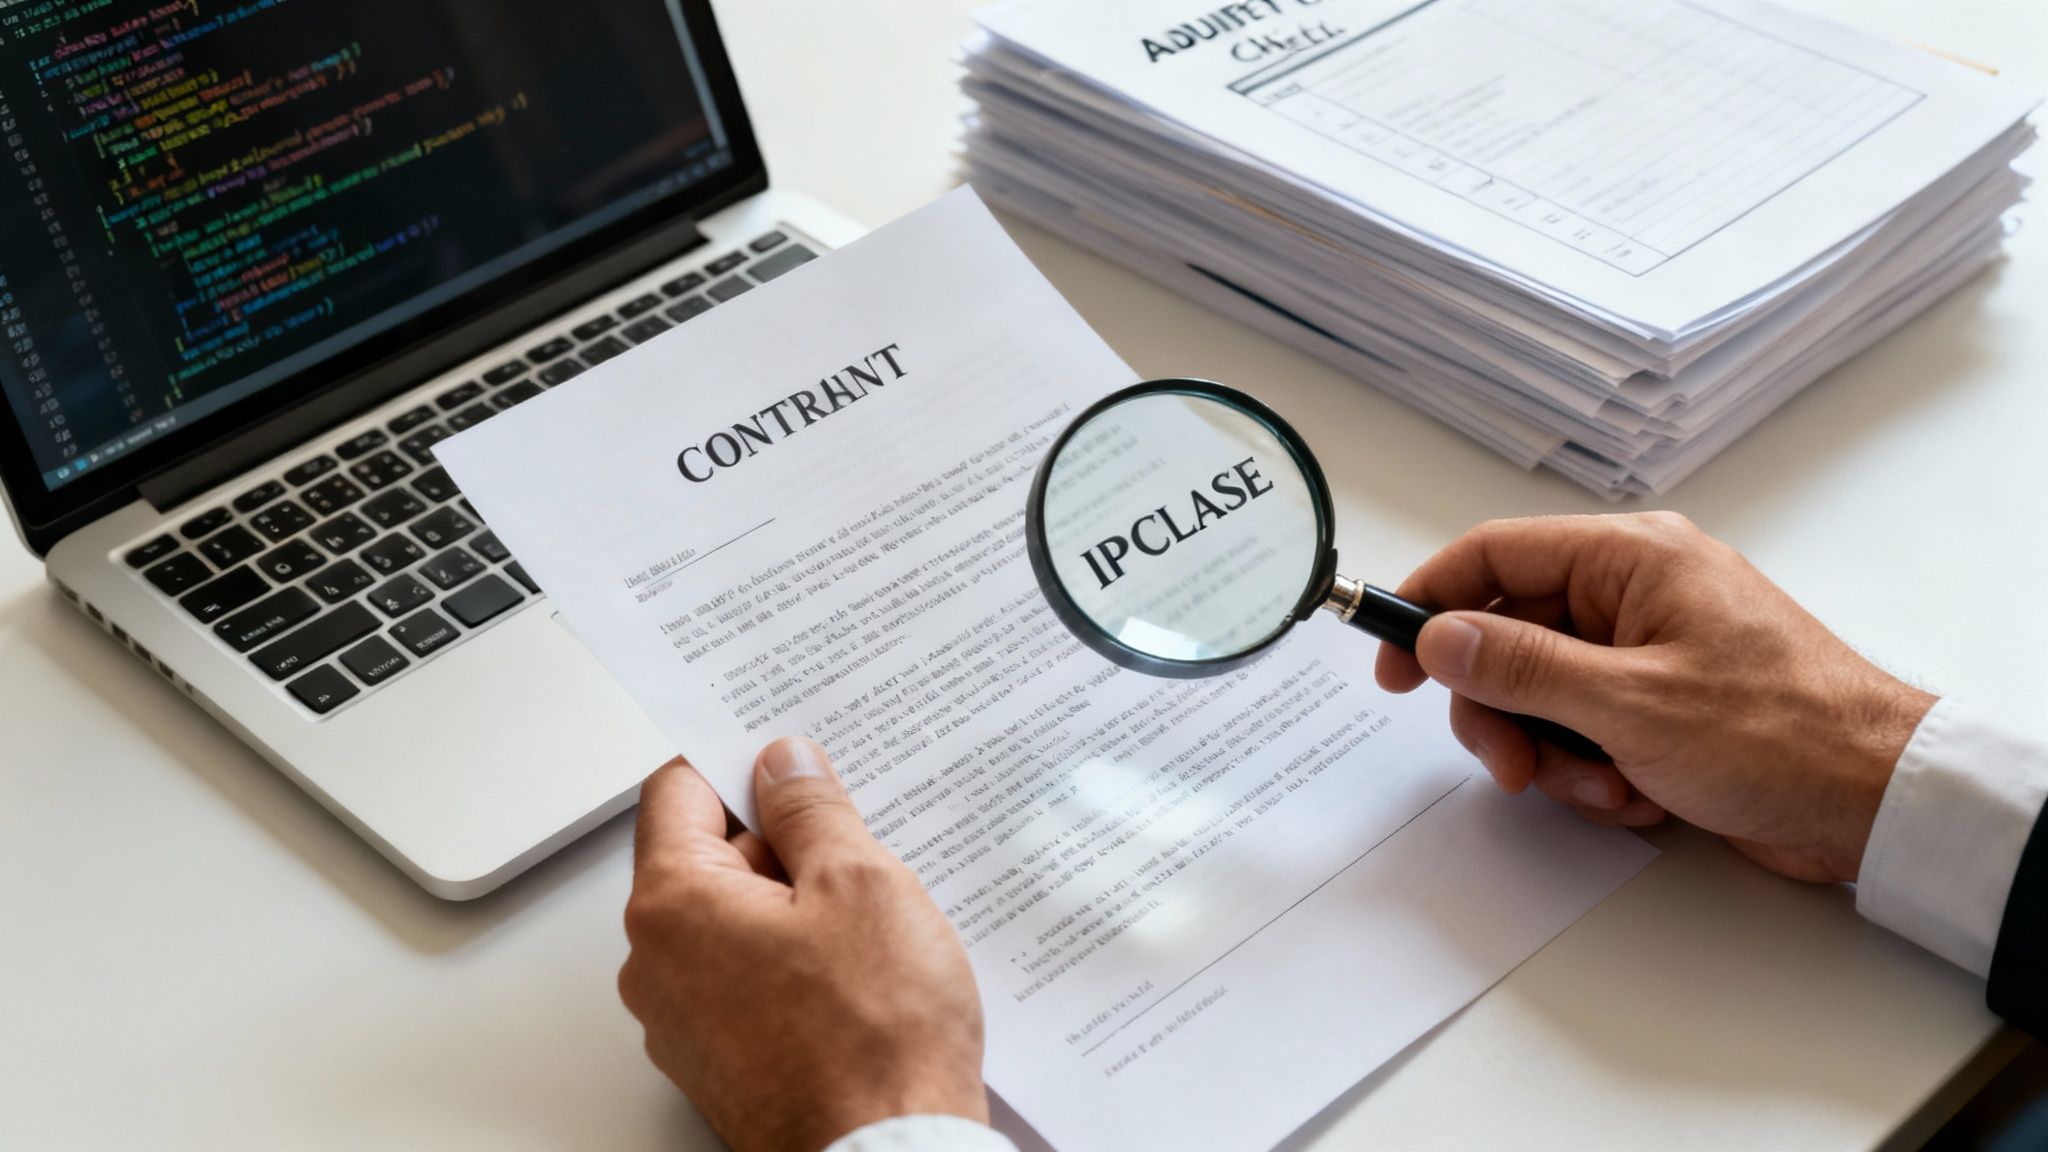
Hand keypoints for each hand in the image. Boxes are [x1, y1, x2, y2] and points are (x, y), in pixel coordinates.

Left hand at [619, 739, 987, 1151]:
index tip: (786, 754)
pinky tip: (861, 973)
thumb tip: (785, 765)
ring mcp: (685, 1022)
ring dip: (795, 905)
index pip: (677, 791)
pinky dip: (797, 962)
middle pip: (707, 858)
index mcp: (674, 905)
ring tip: (872, 918)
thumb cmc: (873, 1040)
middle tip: (856, 841)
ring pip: (735, 923)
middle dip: (781, 841)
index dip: (737, 761)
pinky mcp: (723, 1062)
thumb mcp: (860, 884)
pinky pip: (749, 981)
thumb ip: (812, 811)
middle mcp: (657, 965)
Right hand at [1375, 513, 1935, 883]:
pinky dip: (1595, 772)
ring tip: (1606, 788)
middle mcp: (1636, 593)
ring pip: (1542, 695)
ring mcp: (1650, 651)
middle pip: (1509, 637)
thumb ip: (1521, 665)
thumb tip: (1439, 634)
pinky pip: (1585, 730)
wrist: (1879, 801)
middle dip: (1503, 711)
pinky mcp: (1664, 706)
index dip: (1430, 604)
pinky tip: (1640, 799)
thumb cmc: (1782, 734)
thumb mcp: (1630, 702)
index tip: (1392, 664)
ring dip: (1555, 754)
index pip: (1494, 554)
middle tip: (1515, 765)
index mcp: (1632, 558)